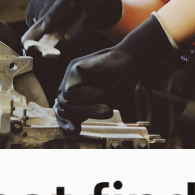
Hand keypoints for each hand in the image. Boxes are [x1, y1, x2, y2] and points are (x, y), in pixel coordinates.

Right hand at [19, 0, 122, 45]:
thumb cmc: (87, 17)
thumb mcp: (84, 29)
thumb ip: (66, 40)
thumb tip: (46, 51)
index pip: (48, 20)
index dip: (37, 33)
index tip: (26, 45)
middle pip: (39, 22)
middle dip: (44, 33)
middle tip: (61, 31)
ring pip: (34, 21)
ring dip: (42, 27)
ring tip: (59, 21)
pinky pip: (31, 17)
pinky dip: (39, 22)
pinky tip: (52, 18)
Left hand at [54, 15, 175, 134]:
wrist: (132, 62)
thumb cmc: (121, 84)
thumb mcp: (103, 106)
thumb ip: (88, 114)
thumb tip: (72, 131)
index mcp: (76, 93)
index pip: (62, 112)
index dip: (65, 123)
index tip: (76, 131)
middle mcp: (70, 83)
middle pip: (62, 108)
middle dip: (82, 114)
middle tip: (107, 112)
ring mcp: (71, 74)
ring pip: (65, 101)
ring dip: (87, 107)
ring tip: (107, 105)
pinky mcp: (74, 67)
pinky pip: (70, 91)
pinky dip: (87, 96)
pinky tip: (102, 90)